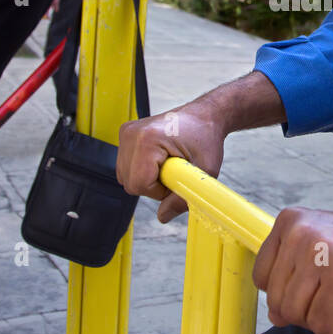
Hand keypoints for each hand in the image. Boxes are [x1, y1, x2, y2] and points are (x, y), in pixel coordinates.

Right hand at [118, 103, 226, 222]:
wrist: (204, 116)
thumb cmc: (207, 139)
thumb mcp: (205, 172)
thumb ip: (183, 198)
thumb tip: (163, 217)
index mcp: (148, 139)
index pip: (139, 184)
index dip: (160, 191)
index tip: (177, 178)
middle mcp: (132, 133)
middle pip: (130, 183)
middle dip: (153, 186)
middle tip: (175, 172)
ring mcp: (127, 132)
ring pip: (125, 176)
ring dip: (147, 179)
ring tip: (168, 165)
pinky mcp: (126, 134)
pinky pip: (126, 166)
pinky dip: (141, 170)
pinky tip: (159, 160)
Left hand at [252, 208, 332, 333]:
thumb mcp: (324, 251)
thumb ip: (294, 278)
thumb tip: (274, 317)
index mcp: (292, 222)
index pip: (262, 278)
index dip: (286, 297)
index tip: (314, 296)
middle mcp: (303, 232)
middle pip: (278, 300)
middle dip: (306, 316)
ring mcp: (323, 253)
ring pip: (298, 316)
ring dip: (324, 326)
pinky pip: (324, 326)